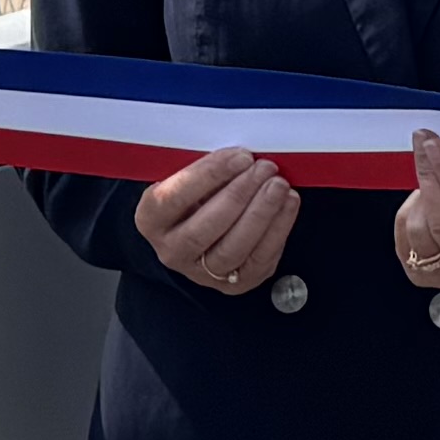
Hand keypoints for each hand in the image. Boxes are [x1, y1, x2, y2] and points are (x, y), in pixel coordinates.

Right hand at [136, 143, 301, 297]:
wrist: (202, 228)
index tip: (240, 157)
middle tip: (264, 169)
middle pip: (204, 229)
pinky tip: (288, 204)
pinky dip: (278, 230)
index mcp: (151, 218)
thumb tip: (242, 154)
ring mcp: (202, 272)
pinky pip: (259, 260)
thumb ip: (206, 168)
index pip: (173, 198)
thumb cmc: (197, 194)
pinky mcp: (234, 284)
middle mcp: (171, 250)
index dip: (209, 175)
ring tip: (279, 185)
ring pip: (232, 249)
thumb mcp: (188, 175)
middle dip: (240, 195)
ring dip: (261, 214)